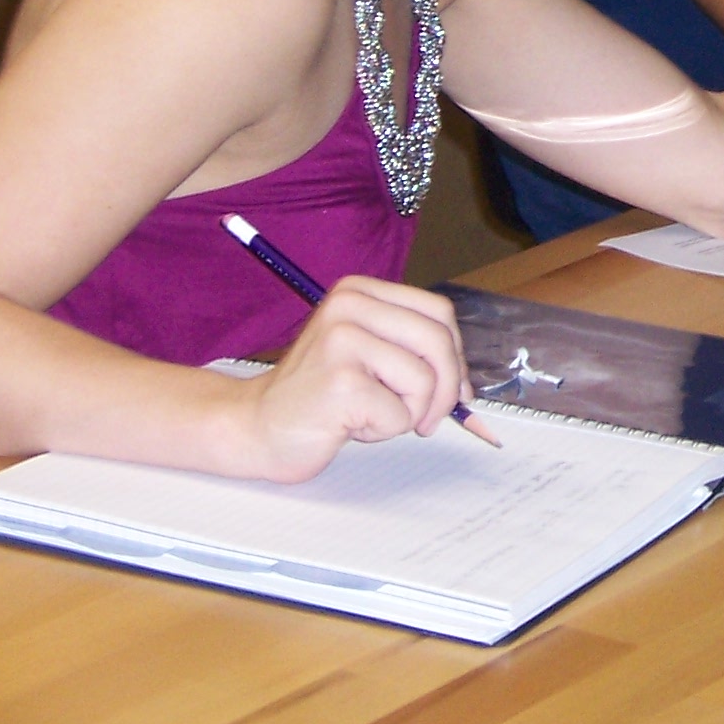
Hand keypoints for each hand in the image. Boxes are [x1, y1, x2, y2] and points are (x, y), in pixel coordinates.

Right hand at [239, 275, 469, 482]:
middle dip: (447, 389)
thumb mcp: (368, 354)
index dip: (455, 354)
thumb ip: (411, 350)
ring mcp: (342, 341)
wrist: (257, 427)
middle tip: (428, 419)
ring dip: (409, 413)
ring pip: (425, 380)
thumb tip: (466, 381)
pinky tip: (350, 426)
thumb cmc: (320, 398)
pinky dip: (384, 431)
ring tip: (370, 415)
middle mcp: (349, 306)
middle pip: (437, 340)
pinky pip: (400, 414)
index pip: (438, 311)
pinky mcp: (341, 381)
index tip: (454, 388)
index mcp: (358, 291)